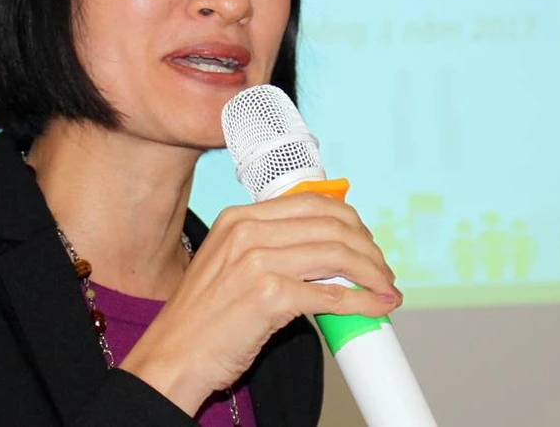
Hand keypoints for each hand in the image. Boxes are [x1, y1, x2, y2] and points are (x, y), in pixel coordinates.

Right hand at [119, 192, 399, 415]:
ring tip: (386, 289)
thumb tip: (327, 254)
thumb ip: (270, 248)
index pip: (310, 203)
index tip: (365, 242)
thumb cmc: (202, 319)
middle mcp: (246, 231)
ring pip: (337, 255)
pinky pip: (331, 294)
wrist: (173, 355)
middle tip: (382, 270)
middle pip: (330, 225)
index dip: (349, 221)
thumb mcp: (229, 265)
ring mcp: (256, 261)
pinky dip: (363, 301)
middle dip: (368, 247)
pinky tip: (376, 307)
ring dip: (372, 273)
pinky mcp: (268, 296)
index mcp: (238, 218)